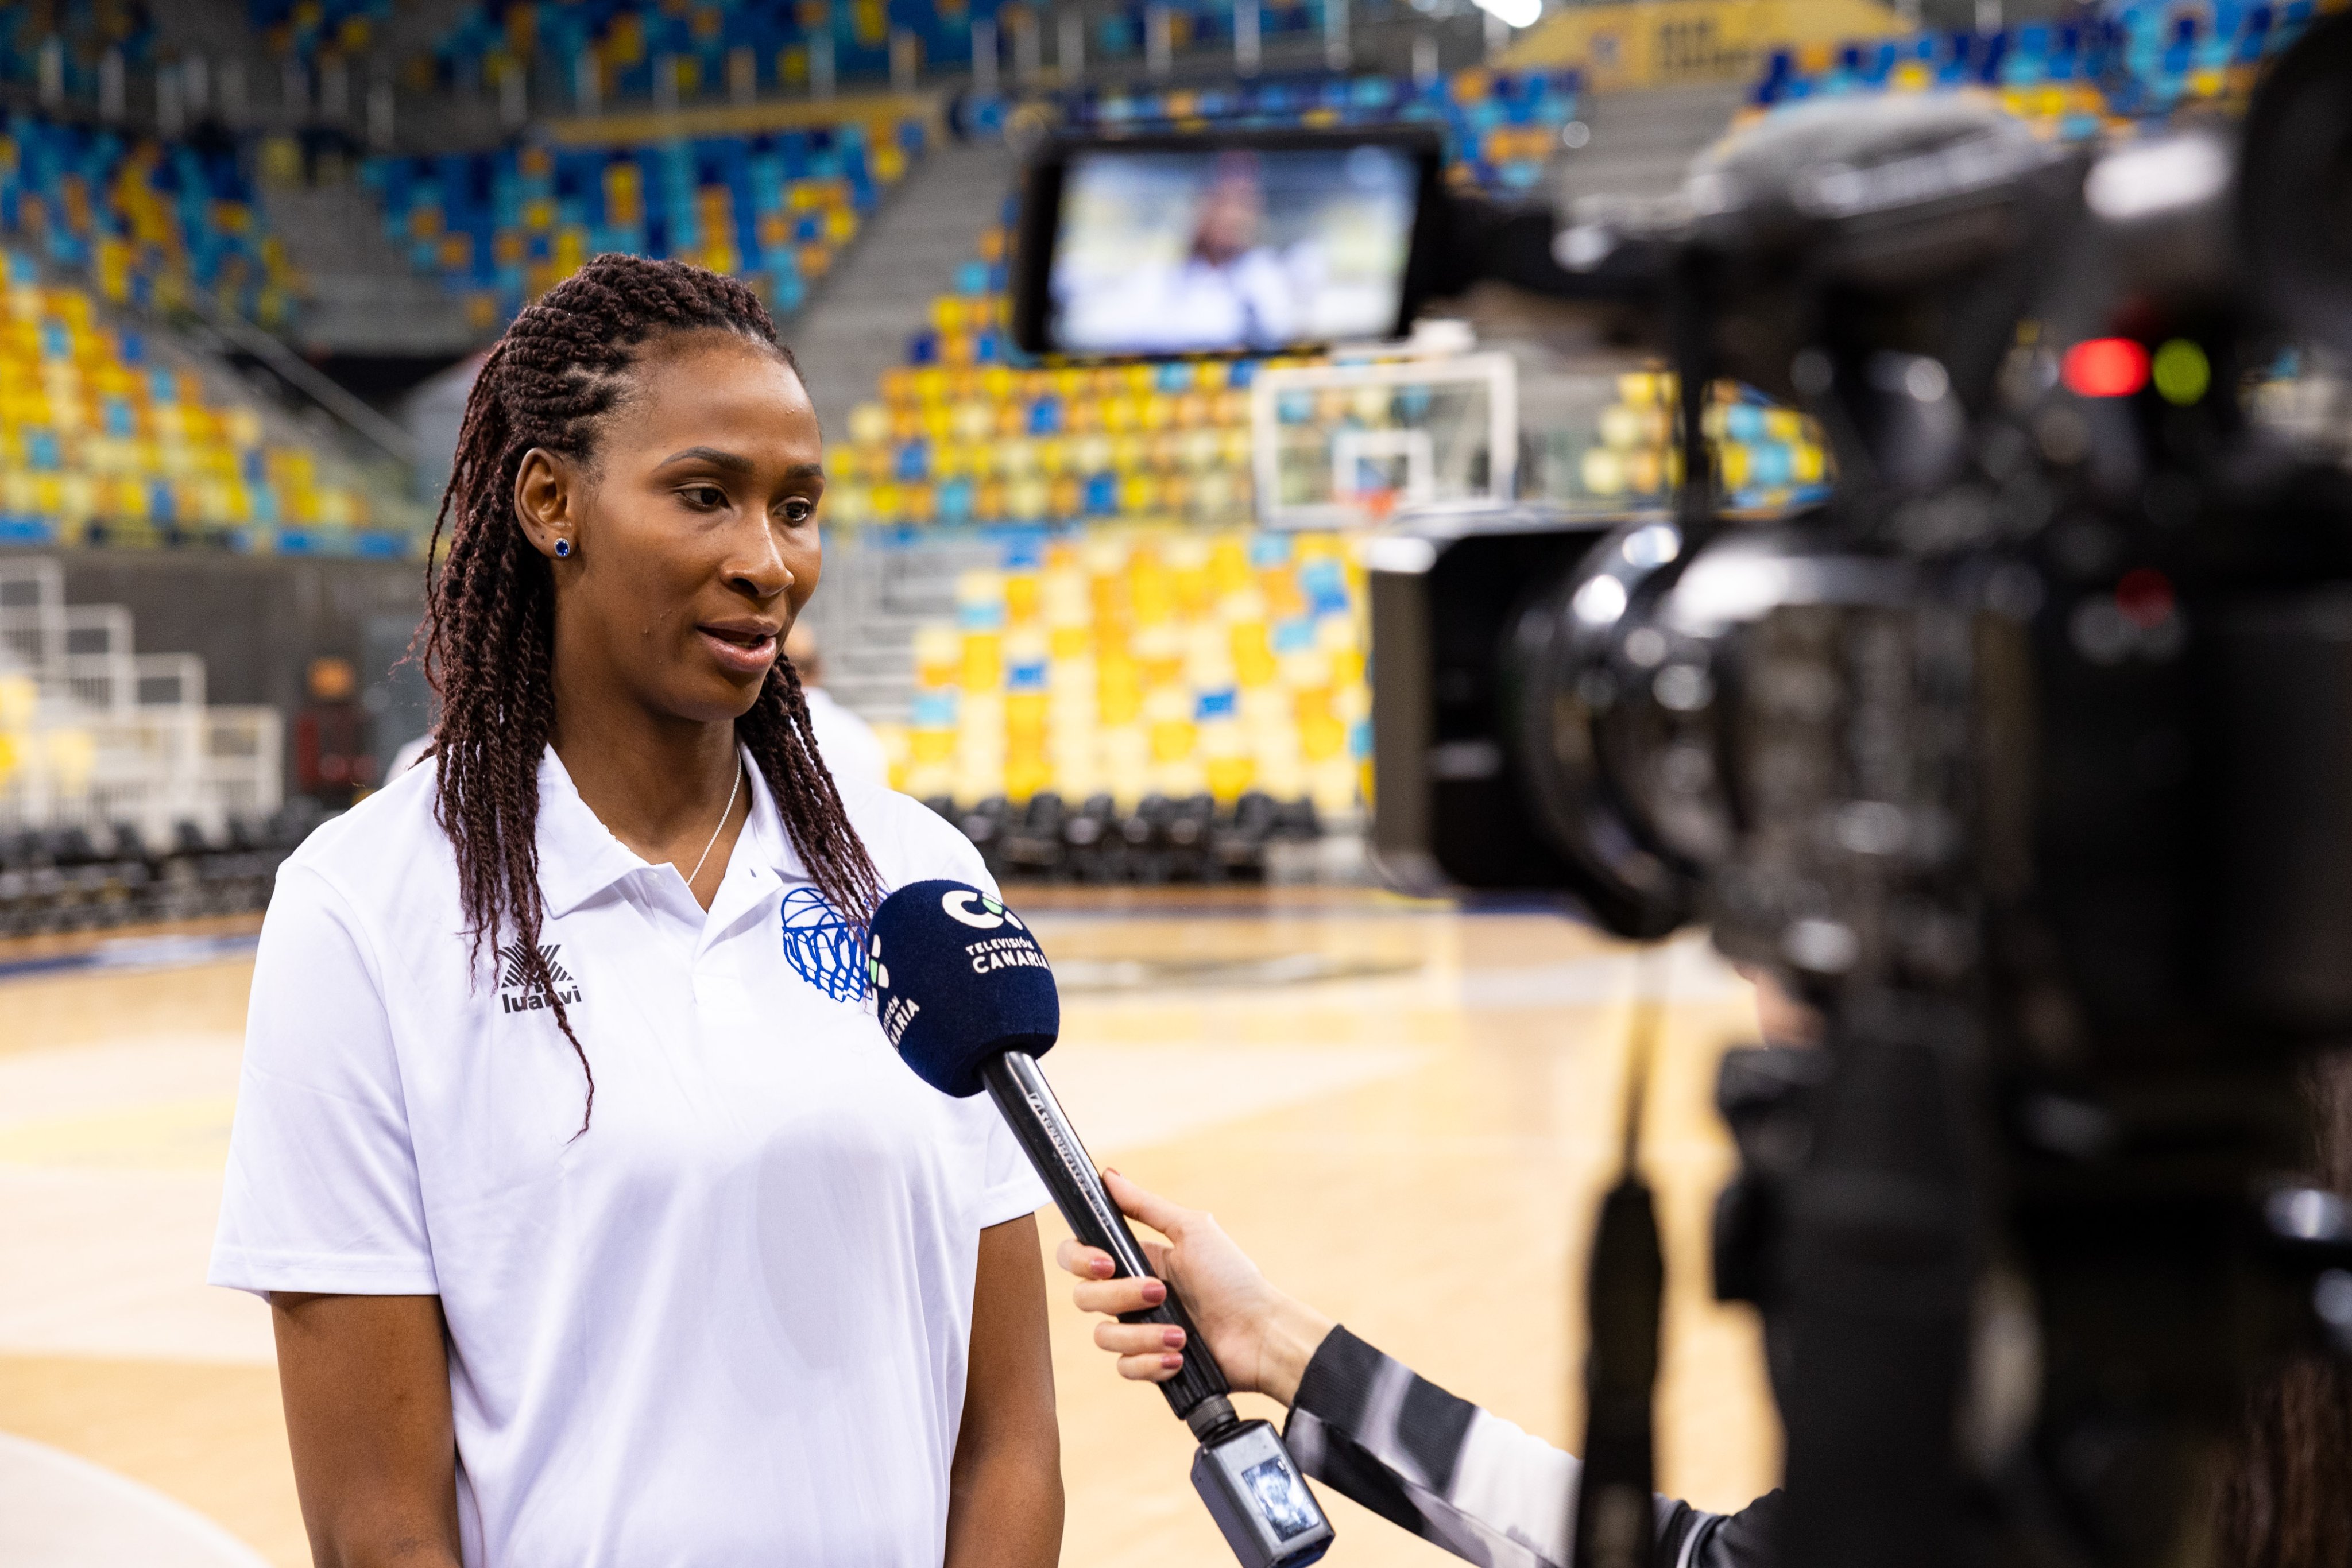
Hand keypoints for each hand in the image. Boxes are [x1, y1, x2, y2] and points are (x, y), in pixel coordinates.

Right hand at [1054, 1169, 1333, 1407]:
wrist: (1261, 1333)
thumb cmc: (1233, 1277)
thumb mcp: (1193, 1231)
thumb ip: (1146, 1206)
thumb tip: (1108, 1175)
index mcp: (1137, 1260)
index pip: (1079, 1256)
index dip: (1079, 1259)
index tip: (1105, 1263)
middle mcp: (1131, 1296)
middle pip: (1084, 1297)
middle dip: (1119, 1297)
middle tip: (1158, 1293)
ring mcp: (1139, 1331)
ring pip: (1103, 1336)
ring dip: (1142, 1334)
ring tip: (1180, 1334)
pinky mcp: (1150, 1363)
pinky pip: (1124, 1367)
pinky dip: (1150, 1362)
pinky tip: (1178, 1356)